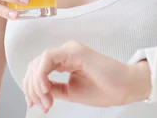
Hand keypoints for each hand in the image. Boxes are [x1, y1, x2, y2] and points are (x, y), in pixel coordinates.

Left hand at [23, 41, 150, 112]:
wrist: (124, 88)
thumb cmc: (103, 89)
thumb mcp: (70, 91)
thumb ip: (53, 88)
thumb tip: (36, 92)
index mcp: (65, 61)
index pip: (38, 70)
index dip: (32, 88)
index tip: (36, 105)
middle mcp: (65, 53)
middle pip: (34, 66)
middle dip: (32, 88)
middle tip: (42, 106)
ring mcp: (70, 50)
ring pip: (38, 62)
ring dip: (36, 84)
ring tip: (46, 100)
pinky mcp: (74, 51)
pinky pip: (47, 58)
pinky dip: (41, 75)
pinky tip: (46, 89)